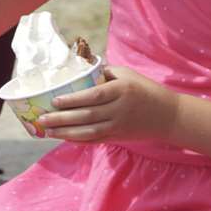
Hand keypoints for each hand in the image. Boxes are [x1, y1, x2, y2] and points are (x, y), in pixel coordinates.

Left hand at [36, 65, 178, 142]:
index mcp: (121, 90)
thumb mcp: (128, 75)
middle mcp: (119, 109)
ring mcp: (119, 125)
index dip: (73, 100)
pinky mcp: (119, 137)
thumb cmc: (145, 90)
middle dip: (62, 119)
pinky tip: (65, 138)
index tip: (55, 101)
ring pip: (89, 131)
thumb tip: (80, 70)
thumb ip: (105, 73)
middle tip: (42, 118)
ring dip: (66, 133)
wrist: (168, 115)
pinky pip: (96, 140)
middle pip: (86, 116)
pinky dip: (79, 140)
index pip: (93, 96)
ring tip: (48, 131)